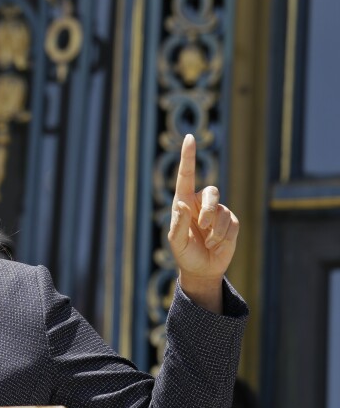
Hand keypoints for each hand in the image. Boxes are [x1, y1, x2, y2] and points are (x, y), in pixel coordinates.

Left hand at [167, 134, 238, 312]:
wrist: (202, 269)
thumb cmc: (185, 253)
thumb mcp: (176, 241)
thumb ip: (178, 223)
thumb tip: (182, 204)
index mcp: (183, 202)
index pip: (186, 175)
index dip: (188, 156)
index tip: (189, 138)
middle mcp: (200, 203)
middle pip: (211, 192)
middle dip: (208, 211)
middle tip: (203, 227)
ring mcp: (217, 211)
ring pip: (221, 211)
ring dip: (215, 231)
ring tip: (208, 243)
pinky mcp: (230, 222)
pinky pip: (231, 224)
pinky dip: (223, 237)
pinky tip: (216, 245)